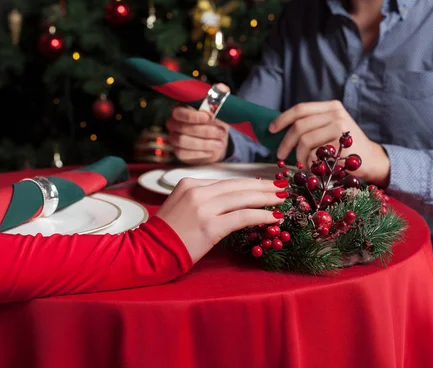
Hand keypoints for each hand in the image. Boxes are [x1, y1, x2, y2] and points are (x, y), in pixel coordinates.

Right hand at [156, 178, 285, 262]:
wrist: (150, 251)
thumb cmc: (167, 232)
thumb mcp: (181, 205)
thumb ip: (202, 198)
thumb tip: (231, 200)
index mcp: (190, 183)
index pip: (226, 181)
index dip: (248, 183)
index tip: (264, 184)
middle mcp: (197, 192)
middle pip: (238, 186)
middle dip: (263, 186)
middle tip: (281, 186)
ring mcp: (204, 208)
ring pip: (243, 198)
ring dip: (267, 198)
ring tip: (282, 199)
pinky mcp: (210, 227)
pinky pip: (242, 217)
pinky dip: (261, 215)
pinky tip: (273, 216)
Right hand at [165, 83, 230, 164]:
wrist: (217, 140)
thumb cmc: (216, 120)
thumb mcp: (220, 107)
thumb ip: (220, 96)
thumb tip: (221, 88)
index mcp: (181, 109)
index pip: (179, 112)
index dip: (192, 115)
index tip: (208, 116)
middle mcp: (174, 123)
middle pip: (182, 128)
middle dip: (204, 131)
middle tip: (221, 132)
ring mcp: (174, 138)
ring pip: (183, 141)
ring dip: (204, 143)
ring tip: (220, 143)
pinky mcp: (179, 152)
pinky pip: (184, 154)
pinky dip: (200, 153)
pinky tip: (211, 150)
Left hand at [268, 100, 389, 185]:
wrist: (371, 160)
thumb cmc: (344, 148)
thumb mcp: (329, 129)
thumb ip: (310, 126)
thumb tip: (278, 130)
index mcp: (330, 107)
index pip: (300, 109)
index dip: (282, 119)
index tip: (271, 130)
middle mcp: (335, 113)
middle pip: (299, 125)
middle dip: (285, 142)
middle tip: (280, 155)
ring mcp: (339, 126)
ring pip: (305, 140)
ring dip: (298, 155)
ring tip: (301, 163)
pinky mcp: (341, 142)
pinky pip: (314, 153)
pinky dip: (309, 162)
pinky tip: (315, 166)